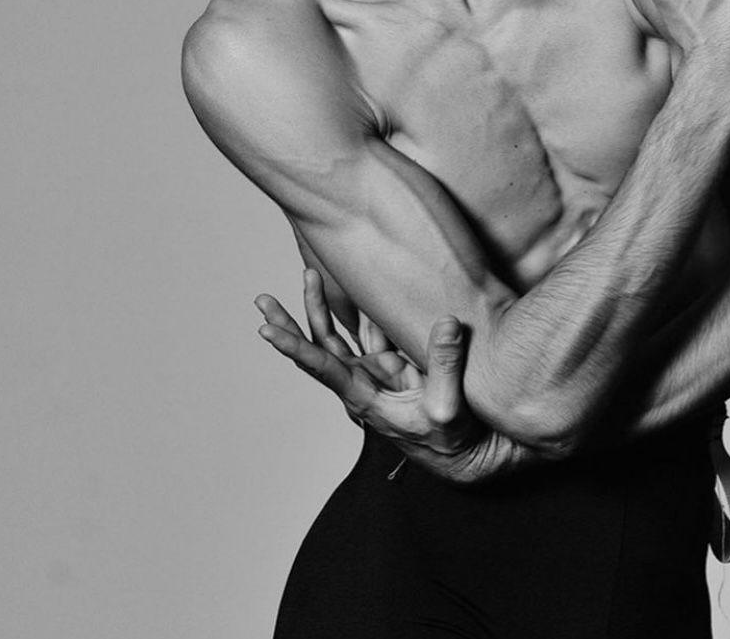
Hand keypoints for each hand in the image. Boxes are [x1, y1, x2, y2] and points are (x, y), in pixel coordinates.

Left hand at [255, 269, 479, 461]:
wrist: (467, 453)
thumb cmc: (451, 441)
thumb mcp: (448, 408)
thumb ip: (445, 365)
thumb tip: (446, 322)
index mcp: (364, 398)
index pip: (322, 368)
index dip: (293, 348)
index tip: (265, 331)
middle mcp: (362, 382)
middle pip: (318, 347)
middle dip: (291, 322)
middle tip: (262, 301)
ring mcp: (377, 371)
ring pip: (341, 334)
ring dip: (321, 307)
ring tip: (307, 275)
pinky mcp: (395, 364)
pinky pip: (373, 330)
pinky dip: (362, 307)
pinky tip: (354, 284)